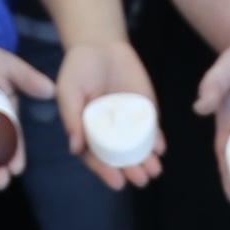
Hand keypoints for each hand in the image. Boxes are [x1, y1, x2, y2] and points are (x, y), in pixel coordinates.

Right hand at [57, 40, 164, 188]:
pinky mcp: (144, 112)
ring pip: (138, 149)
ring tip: (154, 171)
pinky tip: (161, 149)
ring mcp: (128, 125)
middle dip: (132, 171)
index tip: (117, 182)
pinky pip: (152, 131)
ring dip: (148, 162)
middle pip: (121, 159)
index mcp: (87, 134)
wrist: (101, 46)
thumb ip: (72, 117)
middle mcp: (109, 135)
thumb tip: (75, 148)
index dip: (106, 172)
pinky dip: (157, 141)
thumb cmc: (79, 69)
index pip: (97, 159)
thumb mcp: (68, 90)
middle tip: (141, 180)